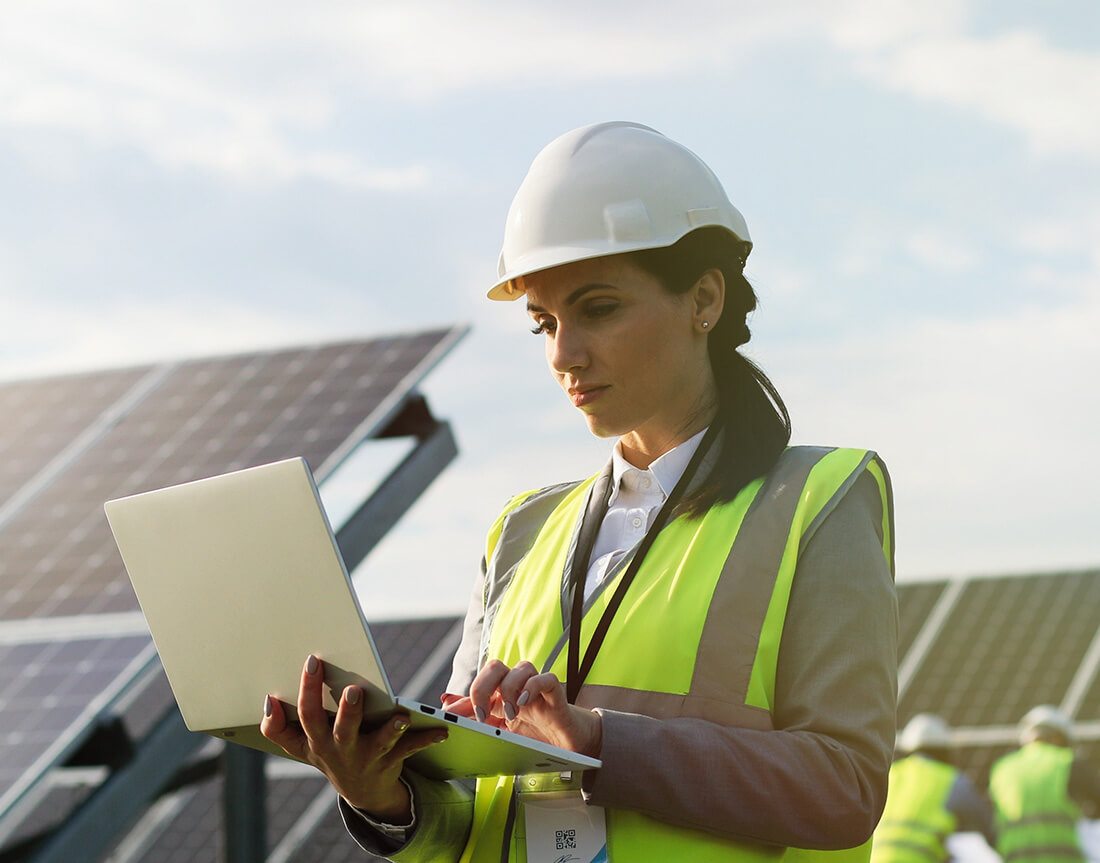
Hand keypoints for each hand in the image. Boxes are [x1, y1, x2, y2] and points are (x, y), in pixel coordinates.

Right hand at [261, 654, 446, 819]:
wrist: (362, 792)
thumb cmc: (328, 753)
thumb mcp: (300, 746)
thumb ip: (279, 727)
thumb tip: (267, 701)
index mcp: (315, 742)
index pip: (305, 716)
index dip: (305, 692)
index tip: (312, 662)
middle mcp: (340, 751)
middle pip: (341, 730)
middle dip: (347, 711)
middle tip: (353, 690)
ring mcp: (366, 757)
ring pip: (378, 743)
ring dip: (390, 730)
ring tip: (400, 717)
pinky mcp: (390, 761)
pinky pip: (410, 749)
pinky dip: (426, 738)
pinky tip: (442, 731)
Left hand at [443, 660, 601, 758]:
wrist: (569, 748)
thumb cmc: (536, 737)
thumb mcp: (502, 733)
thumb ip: (477, 719)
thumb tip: (446, 705)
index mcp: (502, 696)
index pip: (478, 685)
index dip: (462, 698)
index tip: (448, 713)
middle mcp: (518, 687)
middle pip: (495, 667)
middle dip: (482, 686)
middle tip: (481, 713)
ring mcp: (537, 689)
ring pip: (521, 667)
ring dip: (510, 688)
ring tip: (510, 714)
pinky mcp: (556, 695)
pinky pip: (546, 678)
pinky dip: (534, 686)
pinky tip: (526, 702)